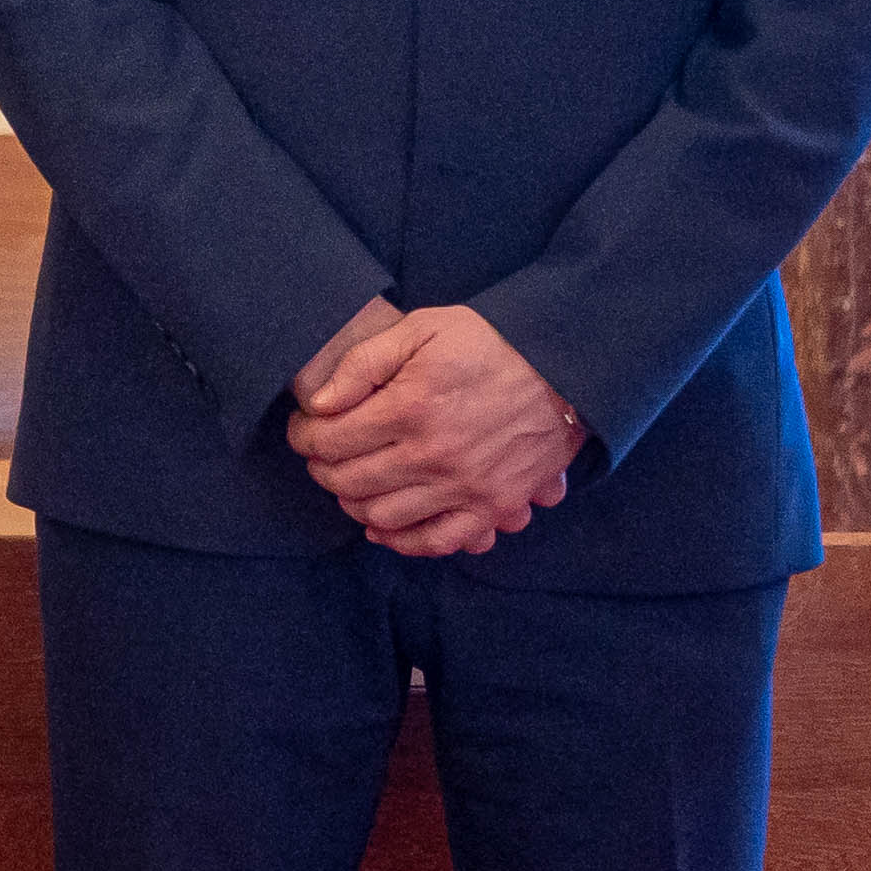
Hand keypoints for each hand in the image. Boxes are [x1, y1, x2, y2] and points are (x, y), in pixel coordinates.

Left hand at [288, 302, 579, 556]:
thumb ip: (362, 364)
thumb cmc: (490, 343)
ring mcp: (465, 486)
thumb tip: (319, 404)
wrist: (565, 366)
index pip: (328, 441)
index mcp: (410, 409)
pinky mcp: (494, 505)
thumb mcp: (422, 329)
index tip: (306, 430)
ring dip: (356, 504)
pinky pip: (437, 541)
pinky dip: (404, 541)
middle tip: (324, 457)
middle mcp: (433, 455)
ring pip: (383, 517)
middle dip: (323, 470)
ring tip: (354, 484)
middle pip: (349, 482)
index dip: (305, 437)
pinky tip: (384, 526)